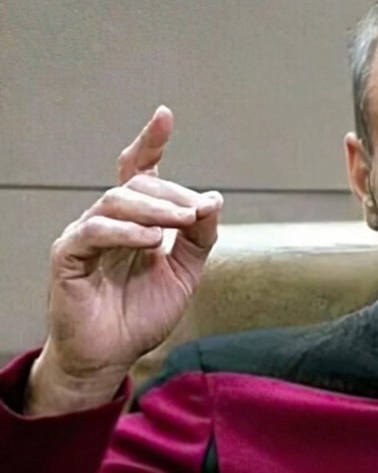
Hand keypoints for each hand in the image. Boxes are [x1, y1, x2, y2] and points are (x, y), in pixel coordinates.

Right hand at [26, 106, 222, 413]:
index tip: (164, 116)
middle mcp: (108, 221)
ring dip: (155, 208)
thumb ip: (199, 237)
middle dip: (173, 193)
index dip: (150, 143)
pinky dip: (126, 232)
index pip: (139, 172)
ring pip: (116, 202)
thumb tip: (214, 201)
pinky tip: (152, 241)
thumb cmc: (143, 312)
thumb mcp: (185, 272)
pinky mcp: (69, 258)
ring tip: (182, 221)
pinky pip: (94, 232)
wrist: (115, 355)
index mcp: (135, 220)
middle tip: (199, 209)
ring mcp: (85, 236)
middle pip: (136, 185)